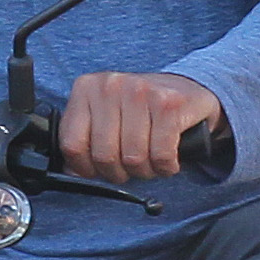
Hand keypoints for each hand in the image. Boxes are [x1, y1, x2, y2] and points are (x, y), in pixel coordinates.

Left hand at [59, 71, 221, 183]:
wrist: (188, 90)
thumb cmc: (143, 110)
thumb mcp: (106, 116)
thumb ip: (85, 140)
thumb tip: (73, 172)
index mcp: (87, 88)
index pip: (72, 144)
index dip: (85, 169)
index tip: (98, 171)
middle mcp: (111, 86)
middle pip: (104, 155)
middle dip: (119, 173)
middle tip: (130, 168)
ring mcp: (140, 91)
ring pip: (133, 158)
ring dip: (145, 171)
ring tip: (151, 162)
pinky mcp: (168, 104)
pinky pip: (160, 155)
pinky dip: (166, 167)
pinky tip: (168, 160)